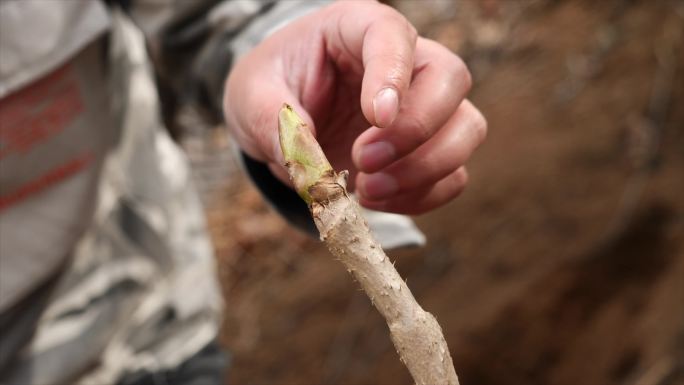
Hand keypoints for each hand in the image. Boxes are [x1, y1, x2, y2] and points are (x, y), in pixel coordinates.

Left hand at [224, 1, 485, 214]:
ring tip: (366, 190)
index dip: (393, 73)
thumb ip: (274, 119)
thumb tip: (308, 161)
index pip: (393, 34)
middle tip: (363, 160)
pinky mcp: (426, 151)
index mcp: (356, 29)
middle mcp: (405, 63)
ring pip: (468, 128)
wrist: (282, 118)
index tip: (376, 117)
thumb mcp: (251, 95)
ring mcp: (423, 107)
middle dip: (416, 128)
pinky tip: (376, 199)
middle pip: (451, 78)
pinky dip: (423, 196)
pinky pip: (454, 175)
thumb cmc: (271, 89)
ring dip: (426, 169)